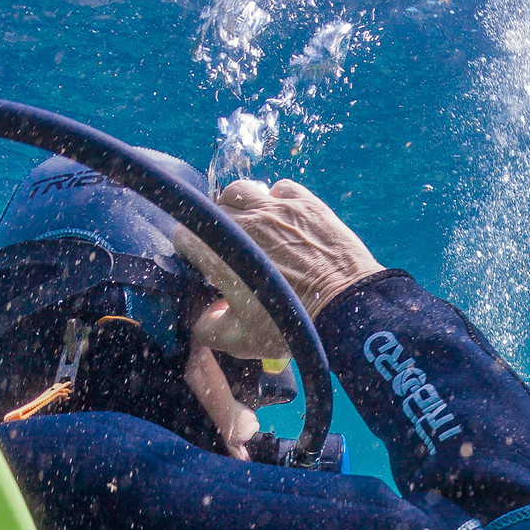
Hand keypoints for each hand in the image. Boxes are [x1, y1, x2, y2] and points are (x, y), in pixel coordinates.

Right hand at [179, 178, 381, 329]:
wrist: (346, 311)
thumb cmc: (291, 327)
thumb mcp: (239, 340)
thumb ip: (207, 328)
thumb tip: (201, 315)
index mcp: (218, 252)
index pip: (184, 237)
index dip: (193, 253)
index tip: (207, 267)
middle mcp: (242, 222)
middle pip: (212, 210)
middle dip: (217, 230)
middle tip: (234, 252)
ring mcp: (274, 208)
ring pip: (241, 190)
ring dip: (241, 206)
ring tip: (253, 227)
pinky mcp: (305, 203)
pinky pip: (280, 189)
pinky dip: (278, 201)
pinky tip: (285, 221)